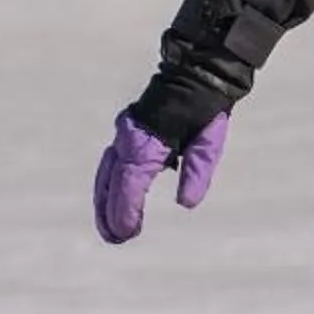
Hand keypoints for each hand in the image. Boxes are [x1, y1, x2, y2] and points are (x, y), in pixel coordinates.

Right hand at [92, 108, 227, 243]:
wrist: (194, 73)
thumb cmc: (205, 110)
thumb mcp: (210, 140)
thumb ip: (198, 171)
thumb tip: (186, 204)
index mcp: (148, 141)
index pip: (130, 182)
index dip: (125, 208)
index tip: (127, 232)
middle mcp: (129, 138)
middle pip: (111, 182)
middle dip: (110, 213)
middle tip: (117, 240)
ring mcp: (124, 134)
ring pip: (105, 174)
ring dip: (104, 202)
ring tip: (111, 231)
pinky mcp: (126, 134)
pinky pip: (110, 165)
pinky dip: (108, 186)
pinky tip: (112, 202)